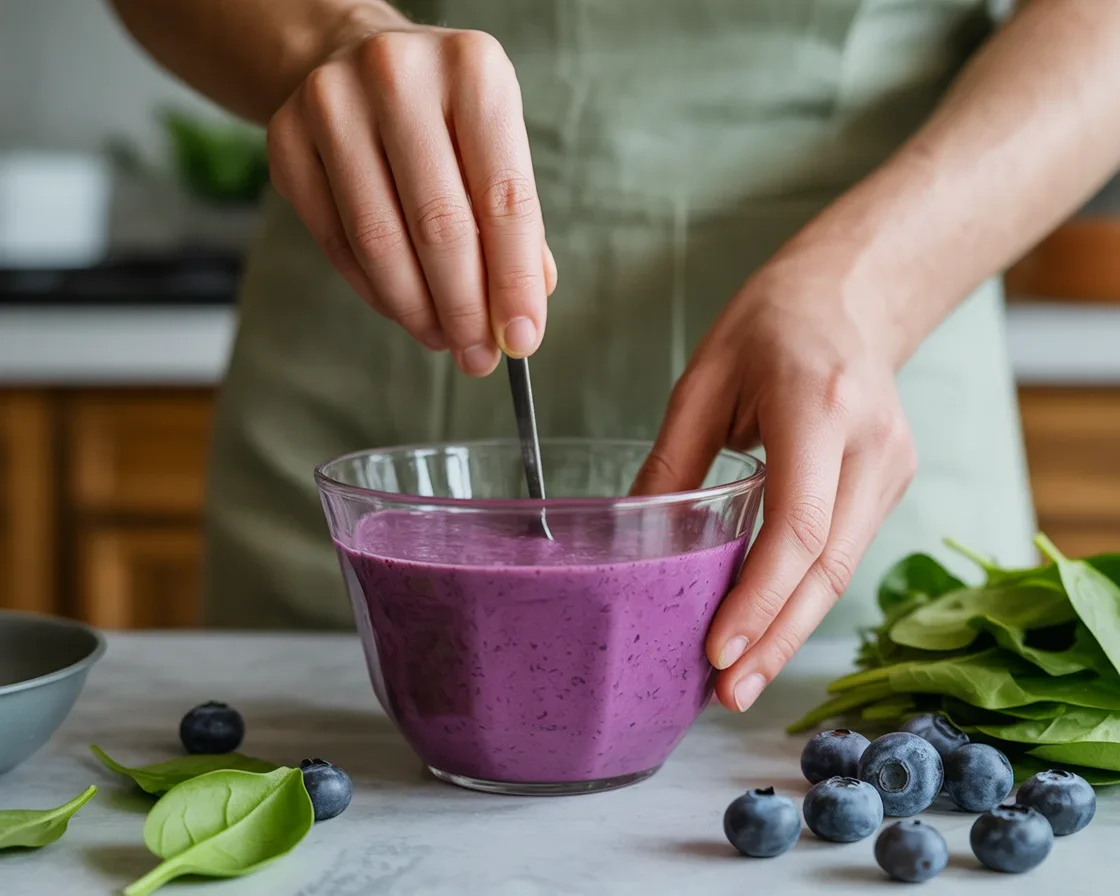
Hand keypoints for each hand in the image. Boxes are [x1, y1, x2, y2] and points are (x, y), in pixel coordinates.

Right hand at [266, 22, 555, 375]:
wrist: (351, 55)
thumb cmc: (442, 112)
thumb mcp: (495, 141)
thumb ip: (516, 221)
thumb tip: (525, 308)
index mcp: (472, 70)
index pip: (504, 198)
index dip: (514, 280)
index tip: (521, 338)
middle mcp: (398, 74)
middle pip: (439, 225)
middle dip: (464, 306)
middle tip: (477, 355)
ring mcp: (332, 103)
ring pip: (379, 239)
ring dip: (417, 307)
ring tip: (442, 338)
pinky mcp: (286, 139)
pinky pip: (335, 240)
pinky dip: (374, 289)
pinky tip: (402, 309)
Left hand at [632, 251, 917, 711]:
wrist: (848, 297)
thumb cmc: (769, 326)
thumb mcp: (702, 379)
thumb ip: (674, 463)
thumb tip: (635, 543)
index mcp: (820, 405)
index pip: (798, 524)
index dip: (760, 597)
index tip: (720, 650)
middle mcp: (872, 442)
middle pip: (828, 566)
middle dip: (776, 637)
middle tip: (729, 693)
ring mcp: (893, 465)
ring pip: (843, 569)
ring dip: (791, 626)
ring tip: (741, 675)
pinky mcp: (892, 481)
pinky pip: (846, 549)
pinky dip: (805, 593)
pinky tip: (768, 622)